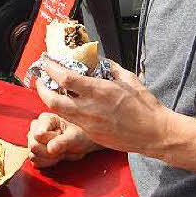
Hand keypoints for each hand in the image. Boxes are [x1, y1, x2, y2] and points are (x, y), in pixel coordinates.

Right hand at [27, 113, 99, 167]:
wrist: (82, 143)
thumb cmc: (80, 135)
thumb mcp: (75, 137)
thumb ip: (63, 142)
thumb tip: (50, 148)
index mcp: (45, 119)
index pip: (39, 134)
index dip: (51, 140)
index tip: (62, 136)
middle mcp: (36, 128)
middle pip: (34, 145)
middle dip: (50, 151)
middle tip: (62, 147)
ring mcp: (33, 140)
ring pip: (33, 154)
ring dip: (49, 157)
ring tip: (60, 151)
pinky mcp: (34, 152)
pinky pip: (34, 162)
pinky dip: (46, 163)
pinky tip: (55, 157)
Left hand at [36, 60, 173, 157]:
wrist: (154, 133)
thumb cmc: (145, 106)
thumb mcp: (129, 79)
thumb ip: (111, 68)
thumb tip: (100, 61)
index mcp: (99, 91)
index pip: (65, 78)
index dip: (51, 69)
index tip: (46, 62)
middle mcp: (90, 108)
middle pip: (52, 100)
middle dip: (41, 89)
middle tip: (41, 80)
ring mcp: (89, 124)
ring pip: (59, 112)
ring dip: (51, 101)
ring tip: (51, 91)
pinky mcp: (91, 135)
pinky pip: (72, 121)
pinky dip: (66, 111)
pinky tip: (70, 104)